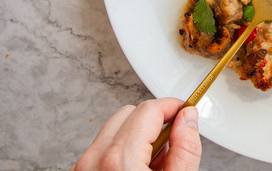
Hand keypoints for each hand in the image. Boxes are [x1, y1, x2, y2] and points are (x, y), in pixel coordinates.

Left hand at [71, 97, 200, 170]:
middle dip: (154, 122)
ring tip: (153, 164)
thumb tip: (188, 119)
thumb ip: (186, 149)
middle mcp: (95, 159)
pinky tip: (136, 170)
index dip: (172, 106)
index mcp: (120, 160)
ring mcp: (83, 167)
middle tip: (171, 144)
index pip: (149, 110)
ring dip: (137, 136)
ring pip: (114, 128)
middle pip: (130, 113)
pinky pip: (102, 146)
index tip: (185, 111)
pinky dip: (121, 150)